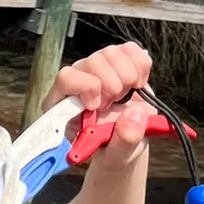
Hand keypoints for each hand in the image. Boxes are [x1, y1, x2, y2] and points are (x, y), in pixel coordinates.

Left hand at [44, 43, 153, 168]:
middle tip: (114, 104)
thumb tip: (134, 114)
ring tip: (124, 96)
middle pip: (92, 62)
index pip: (65, 78)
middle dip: (112, 86)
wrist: (126, 139)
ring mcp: (97, 68)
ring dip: (127, 78)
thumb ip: (123, 139)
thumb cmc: (112, 146)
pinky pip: (131, 49)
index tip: (98, 106)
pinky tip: (137, 85)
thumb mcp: (117, 154)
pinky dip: (141, 67)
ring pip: (112, 53)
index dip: (87, 88)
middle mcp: (77, 80)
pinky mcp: (118, 60)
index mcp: (63, 104)